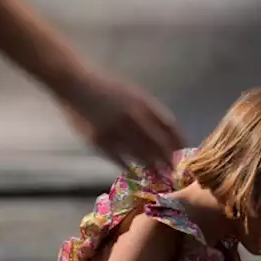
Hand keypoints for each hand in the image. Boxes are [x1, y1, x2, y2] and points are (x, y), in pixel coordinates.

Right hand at [57, 71, 185, 171]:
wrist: (77, 85)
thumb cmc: (106, 89)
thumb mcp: (132, 93)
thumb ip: (149, 110)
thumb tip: (167, 129)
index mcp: (143, 103)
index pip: (169, 126)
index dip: (178, 141)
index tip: (183, 151)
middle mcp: (133, 117)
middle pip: (158, 144)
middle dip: (168, 159)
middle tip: (173, 170)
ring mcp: (117, 130)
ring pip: (141, 155)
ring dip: (152, 167)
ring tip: (159, 175)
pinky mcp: (101, 141)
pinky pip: (120, 159)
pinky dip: (129, 166)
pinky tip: (134, 171)